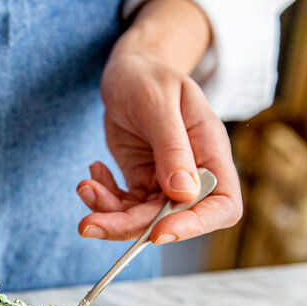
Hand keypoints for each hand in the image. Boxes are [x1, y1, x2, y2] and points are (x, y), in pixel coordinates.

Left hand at [77, 0, 242, 243]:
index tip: (159, 232)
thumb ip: (172, 147)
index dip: (196, 226)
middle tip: (89, 225)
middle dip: (129, 227)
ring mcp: (165, 181)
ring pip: (142, 219)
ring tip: (85, 188)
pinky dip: (103, 198)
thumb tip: (183, 192)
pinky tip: (92, 174)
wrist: (129, 72)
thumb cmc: (149, 78)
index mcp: (211, 152)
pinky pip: (124, 205)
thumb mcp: (158, 103)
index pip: (221, 205)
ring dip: (109, 213)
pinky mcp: (141, 181)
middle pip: (171, 220)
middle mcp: (192, 173)